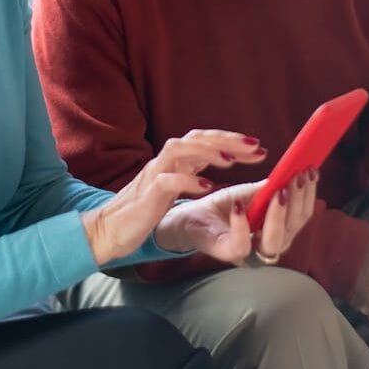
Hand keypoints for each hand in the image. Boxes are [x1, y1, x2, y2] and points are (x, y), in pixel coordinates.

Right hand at [81, 130, 265, 264]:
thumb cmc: (144, 212)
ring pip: (179, 149)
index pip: (205, 139)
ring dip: (207, 152)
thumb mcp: (174, 187)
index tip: (259, 148)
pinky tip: (208, 187)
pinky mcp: (146, 194)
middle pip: (196, 137)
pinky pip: (167, 181)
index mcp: (174, 161)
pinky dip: (188, 181)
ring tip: (233, 162)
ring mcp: (154, 174)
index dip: (232, 140)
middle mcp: (164, 161)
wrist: (109, 230)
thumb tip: (225, 160)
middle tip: (256, 147)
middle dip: (227, 140)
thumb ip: (194, 171)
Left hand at [155, 168, 318, 264]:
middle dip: (298, 200)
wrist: (192, 214)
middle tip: (297, 175)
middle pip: (293, 229)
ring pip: (274, 242)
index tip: (311, 170)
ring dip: (279, 214)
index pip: (301, 216)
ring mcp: (249, 253)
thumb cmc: (225, 204)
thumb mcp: (252, 192)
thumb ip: (274, 186)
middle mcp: (268, 245)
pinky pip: (242, 246)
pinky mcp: (227, 253)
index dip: (308, 194)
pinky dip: (242, 225)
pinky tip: (240, 205)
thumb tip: (297, 167)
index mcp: (278, 230)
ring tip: (278, 190)